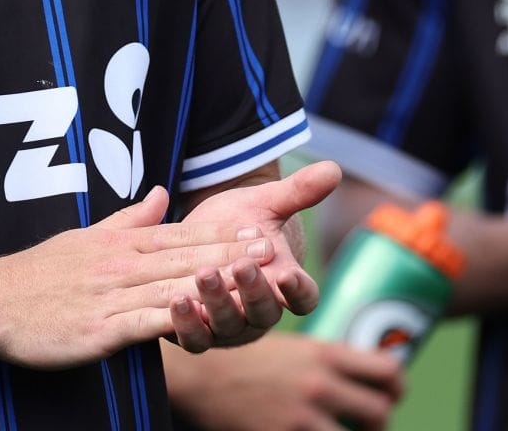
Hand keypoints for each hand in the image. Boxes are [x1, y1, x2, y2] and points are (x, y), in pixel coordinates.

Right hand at [0, 184, 289, 368]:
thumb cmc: (38, 274)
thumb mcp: (84, 238)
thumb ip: (127, 219)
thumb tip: (160, 194)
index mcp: (119, 244)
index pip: (180, 236)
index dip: (223, 234)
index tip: (260, 229)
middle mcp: (120, 265)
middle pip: (186, 258)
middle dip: (232, 254)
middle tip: (274, 249)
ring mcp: (111, 296)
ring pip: (174, 287)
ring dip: (217, 284)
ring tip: (254, 282)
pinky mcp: (101, 329)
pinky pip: (145, 323)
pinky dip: (176, 318)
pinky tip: (204, 318)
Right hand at [166, 333, 405, 430]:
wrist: (197, 374)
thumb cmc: (240, 357)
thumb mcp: (289, 348)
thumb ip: (324, 362)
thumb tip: (356, 378)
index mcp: (324, 354)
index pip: (388, 371)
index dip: (395, 387)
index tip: (388, 394)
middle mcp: (320, 383)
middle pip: (381, 410)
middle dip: (377, 421)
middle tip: (363, 424)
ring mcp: (303, 414)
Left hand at [170, 161, 339, 345]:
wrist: (202, 237)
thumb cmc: (243, 223)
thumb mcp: (267, 204)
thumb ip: (299, 191)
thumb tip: (333, 169)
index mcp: (286, 286)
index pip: (303, 298)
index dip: (298, 290)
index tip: (288, 274)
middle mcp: (260, 313)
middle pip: (264, 313)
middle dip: (252, 291)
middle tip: (241, 265)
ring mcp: (229, 326)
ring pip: (228, 326)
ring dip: (216, 304)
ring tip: (203, 275)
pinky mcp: (198, 332)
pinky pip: (195, 339)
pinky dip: (186, 325)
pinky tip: (175, 301)